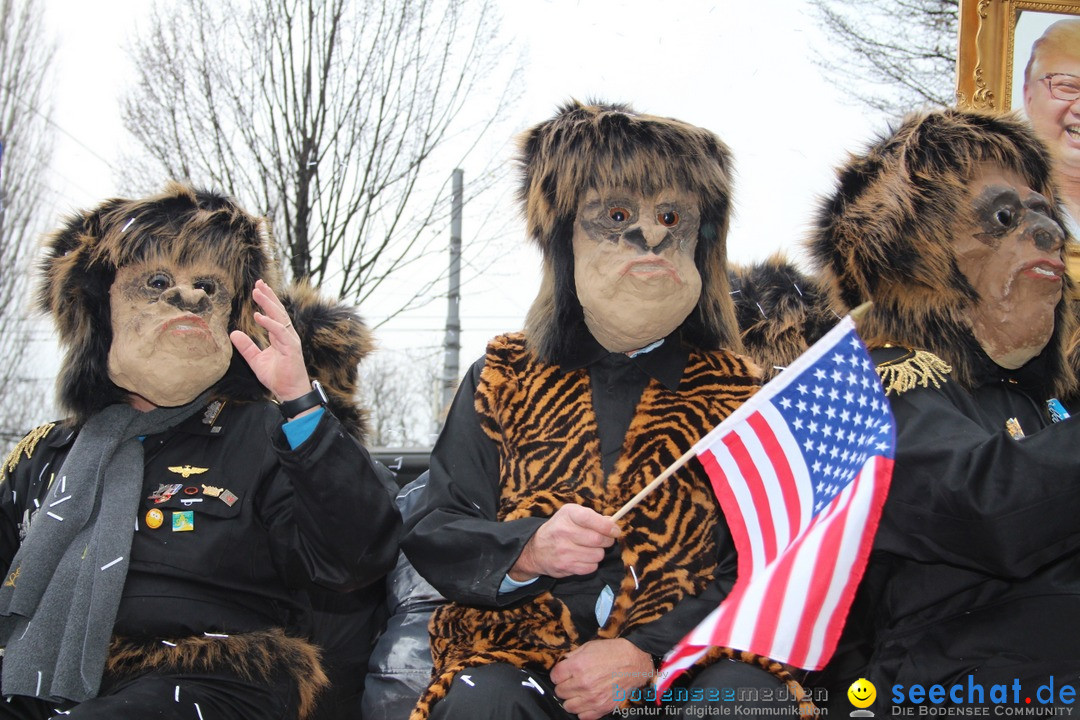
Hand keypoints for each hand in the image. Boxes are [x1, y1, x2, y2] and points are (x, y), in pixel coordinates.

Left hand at [230, 279, 311, 404]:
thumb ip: (246, 346)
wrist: (289, 392)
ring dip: (268, 304)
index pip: (273, 314)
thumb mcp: (256, 360)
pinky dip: (269, 323)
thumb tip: (233, 333)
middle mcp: (287, 335)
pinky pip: (279, 332)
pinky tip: (258, 316)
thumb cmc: (277, 377)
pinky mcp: (291, 348)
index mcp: (280, 336)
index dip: (266, 301)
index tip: (258, 288)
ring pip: (279, 317)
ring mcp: (290, 340)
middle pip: (278, 311)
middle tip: (258, 283)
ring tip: (258, 292)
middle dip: (268, 296)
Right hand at [508, 504, 617, 580]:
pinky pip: (591, 567)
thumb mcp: (571, 515)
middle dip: (607, 540)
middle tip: (605, 540)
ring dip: (598, 553)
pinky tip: (583, 557)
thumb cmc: (559, 529)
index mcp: (567, 514)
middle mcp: (564, 532)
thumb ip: (592, 517)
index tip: (615, 530)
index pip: (591, 518)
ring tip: (589, 549)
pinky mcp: (566, 566)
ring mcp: (564, 550)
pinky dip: (592, 563)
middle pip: (598, 539)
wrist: (536, 549)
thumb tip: (612, 523)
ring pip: (598, 555)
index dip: (607, 526)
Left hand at [550, 639, 652, 719]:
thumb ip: (572, 656)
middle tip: (572, 681)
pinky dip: (582, 710)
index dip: (558, 674)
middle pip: (559, 692)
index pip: (554, 676)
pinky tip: (587, 701)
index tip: (563, 673)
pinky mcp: (602, 708)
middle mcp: (583, 684)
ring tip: (579, 692)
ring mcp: (593, 699)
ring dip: (571, 699)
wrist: (635, 664)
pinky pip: (583, 716)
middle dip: (564, 686)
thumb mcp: (589, 646)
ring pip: (568, 706)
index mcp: (578, 666)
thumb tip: (562, 664)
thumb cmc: (613, 652)